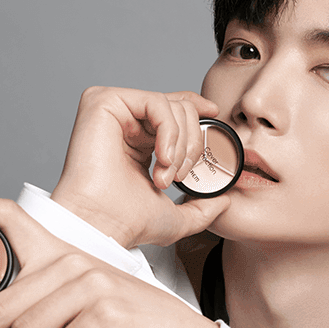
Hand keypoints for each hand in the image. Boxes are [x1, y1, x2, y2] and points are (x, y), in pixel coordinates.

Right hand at [51, 87, 230, 248]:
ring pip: (173, 105)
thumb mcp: (176, 217)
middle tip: (178, 177)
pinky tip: (162, 158)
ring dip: (181, 143)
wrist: (103, 225)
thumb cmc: (128, 222)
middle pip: (181, 107)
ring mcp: (113, 110)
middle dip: (192, 144)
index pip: (174, 110)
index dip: (199, 110)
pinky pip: (156, 102)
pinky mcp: (103, 102)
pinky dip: (169, 130)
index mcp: (138, 140)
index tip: (216, 116)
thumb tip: (225, 202)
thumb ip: (201, 208)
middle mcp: (124, 121)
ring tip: (166, 175)